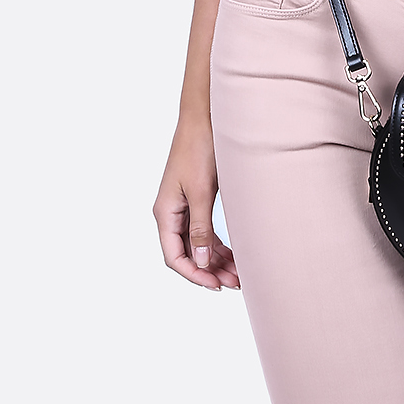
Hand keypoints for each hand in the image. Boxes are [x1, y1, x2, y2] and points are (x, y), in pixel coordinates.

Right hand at [153, 117, 240, 290]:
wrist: (205, 118)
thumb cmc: (200, 150)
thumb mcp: (201, 191)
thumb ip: (200, 228)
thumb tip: (201, 262)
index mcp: (165, 213)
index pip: (174, 257)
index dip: (194, 274)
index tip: (216, 285)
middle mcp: (171, 213)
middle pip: (187, 254)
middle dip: (209, 270)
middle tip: (235, 282)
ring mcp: (183, 207)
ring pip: (198, 244)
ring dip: (216, 259)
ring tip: (239, 273)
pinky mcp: (196, 199)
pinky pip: (204, 230)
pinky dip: (218, 244)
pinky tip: (235, 254)